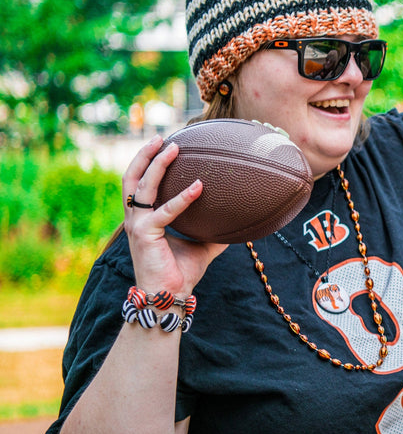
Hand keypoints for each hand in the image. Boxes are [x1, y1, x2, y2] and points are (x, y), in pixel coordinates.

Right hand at [123, 136, 227, 296]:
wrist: (170, 296)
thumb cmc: (181, 272)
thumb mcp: (202, 246)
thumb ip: (215, 230)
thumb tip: (239, 220)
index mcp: (144, 218)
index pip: (140, 184)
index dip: (148, 163)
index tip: (164, 144)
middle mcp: (136, 218)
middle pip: (132, 178)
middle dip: (144, 155)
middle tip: (163, 137)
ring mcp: (138, 225)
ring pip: (142, 187)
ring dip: (157, 165)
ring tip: (174, 148)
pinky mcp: (145, 235)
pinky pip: (164, 212)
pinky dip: (181, 198)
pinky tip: (199, 187)